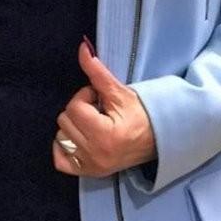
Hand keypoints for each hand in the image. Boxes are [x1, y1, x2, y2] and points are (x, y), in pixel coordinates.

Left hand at [53, 38, 156, 178]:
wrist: (159, 138)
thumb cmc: (141, 114)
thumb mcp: (119, 91)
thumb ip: (97, 70)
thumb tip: (82, 48)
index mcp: (104, 135)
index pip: (74, 108)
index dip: (85, 97)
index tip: (100, 98)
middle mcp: (96, 154)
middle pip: (65, 121)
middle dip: (79, 110)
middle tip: (98, 111)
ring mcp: (92, 166)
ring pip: (61, 137)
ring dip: (73, 127)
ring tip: (94, 124)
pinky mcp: (90, 172)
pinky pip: (60, 161)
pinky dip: (64, 147)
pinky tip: (78, 138)